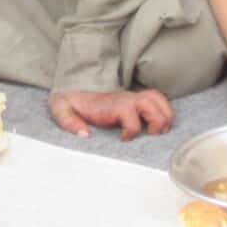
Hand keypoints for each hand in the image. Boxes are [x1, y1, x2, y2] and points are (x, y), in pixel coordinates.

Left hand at [49, 88, 173, 139]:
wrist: (74, 86)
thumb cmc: (70, 101)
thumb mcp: (61, 109)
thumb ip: (69, 121)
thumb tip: (84, 134)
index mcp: (112, 104)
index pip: (131, 117)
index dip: (131, 131)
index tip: (123, 140)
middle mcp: (127, 99)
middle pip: (153, 105)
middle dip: (158, 124)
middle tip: (151, 138)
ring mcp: (134, 97)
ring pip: (160, 100)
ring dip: (165, 117)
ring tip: (159, 133)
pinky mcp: (137, 99)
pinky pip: (159, 100)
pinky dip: (165, 111)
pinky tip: (159, 125)